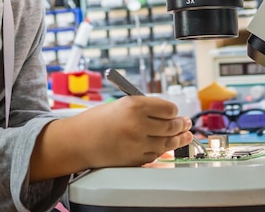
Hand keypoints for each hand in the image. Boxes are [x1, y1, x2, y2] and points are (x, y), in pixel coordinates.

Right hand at [70, 96, 192, 168]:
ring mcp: (138, 144)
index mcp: (134, 105)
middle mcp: (138, 124)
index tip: (175, 112)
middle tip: (186, 123)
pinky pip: (156, 155)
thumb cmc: (97, 121)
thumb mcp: (121, 105)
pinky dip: (162, 150)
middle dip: (181, 125)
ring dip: (178, 139)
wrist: (78, 141)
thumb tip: (169, 114)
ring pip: (167, 142)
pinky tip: (166, 146)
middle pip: (171, 126)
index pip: (168, 108)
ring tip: (185, 136)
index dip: (174, 111)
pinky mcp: (136, 159)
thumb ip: (144, 108)